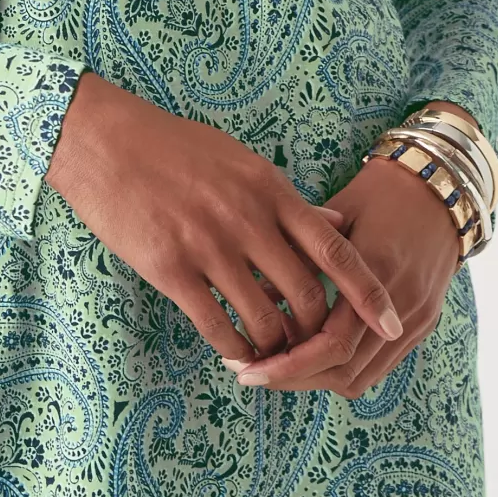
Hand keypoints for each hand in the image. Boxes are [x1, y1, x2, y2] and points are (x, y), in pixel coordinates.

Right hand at [45, 72, 404, 367]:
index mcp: (270, 189)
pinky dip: (235, 351)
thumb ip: (288, 199)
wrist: (103, 139)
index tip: (394, 322)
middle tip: (314, 347)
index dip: (369, 293)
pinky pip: (216, 326)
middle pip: (307, 295)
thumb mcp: (241, 161)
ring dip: (276, 349)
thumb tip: (338, 222)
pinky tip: (235, 357)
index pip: (336, 249)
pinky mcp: (170, 268)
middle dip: (318, 332)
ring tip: (274, 357)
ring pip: (265, 319)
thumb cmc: (174, 147)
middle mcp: (248, 219)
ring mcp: (209, 245)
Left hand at [228, 150, 460, 395]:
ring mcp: (416, 318)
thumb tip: (254, 292)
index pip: (333, 342)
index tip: (248, 368)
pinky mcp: (422, 324)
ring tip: (275, 362)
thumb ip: (301, 254)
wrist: (438, 189)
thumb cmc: (380, 194)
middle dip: (294, 378)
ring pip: (360, 377)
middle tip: (251, 371)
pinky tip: (310, 351)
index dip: (288, 363)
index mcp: (377, 269)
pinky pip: (377, 367)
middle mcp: (401, 302)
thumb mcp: (336, 214)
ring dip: (315, 378)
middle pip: (343, 370)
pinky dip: (340, 369)